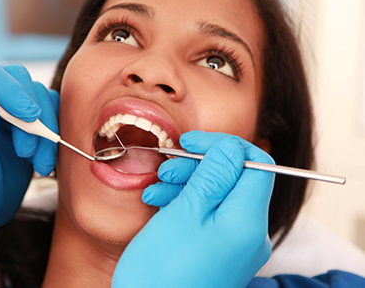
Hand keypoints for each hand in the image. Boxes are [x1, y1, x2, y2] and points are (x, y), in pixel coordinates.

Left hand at [0, 58, 58, 248]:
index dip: (6, 86)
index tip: (26, 114)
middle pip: (17, 78)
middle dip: (31, 110)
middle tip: (30, 147)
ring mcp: (11, 110)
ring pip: (40, 97)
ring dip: (44, 131)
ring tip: (36, 163)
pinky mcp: (31, 124)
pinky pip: (52, 115)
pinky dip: (54, 138)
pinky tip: (43, 163)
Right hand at [113, 131, 275, 287]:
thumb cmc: (162, 271)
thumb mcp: (185, 212)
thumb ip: (213, 174)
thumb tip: (231, 146)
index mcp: (247, 222)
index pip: (256, 164)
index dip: (224, 146)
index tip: (192, 142)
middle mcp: (249, 234)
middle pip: (234, 179)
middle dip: (199, 166)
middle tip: (167, 168)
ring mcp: (235, 245)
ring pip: (218, 196)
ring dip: (187, 184)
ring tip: (157, 188)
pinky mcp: (219, 252)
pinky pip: (209, 216)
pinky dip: (187, 204)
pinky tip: (160, 203)